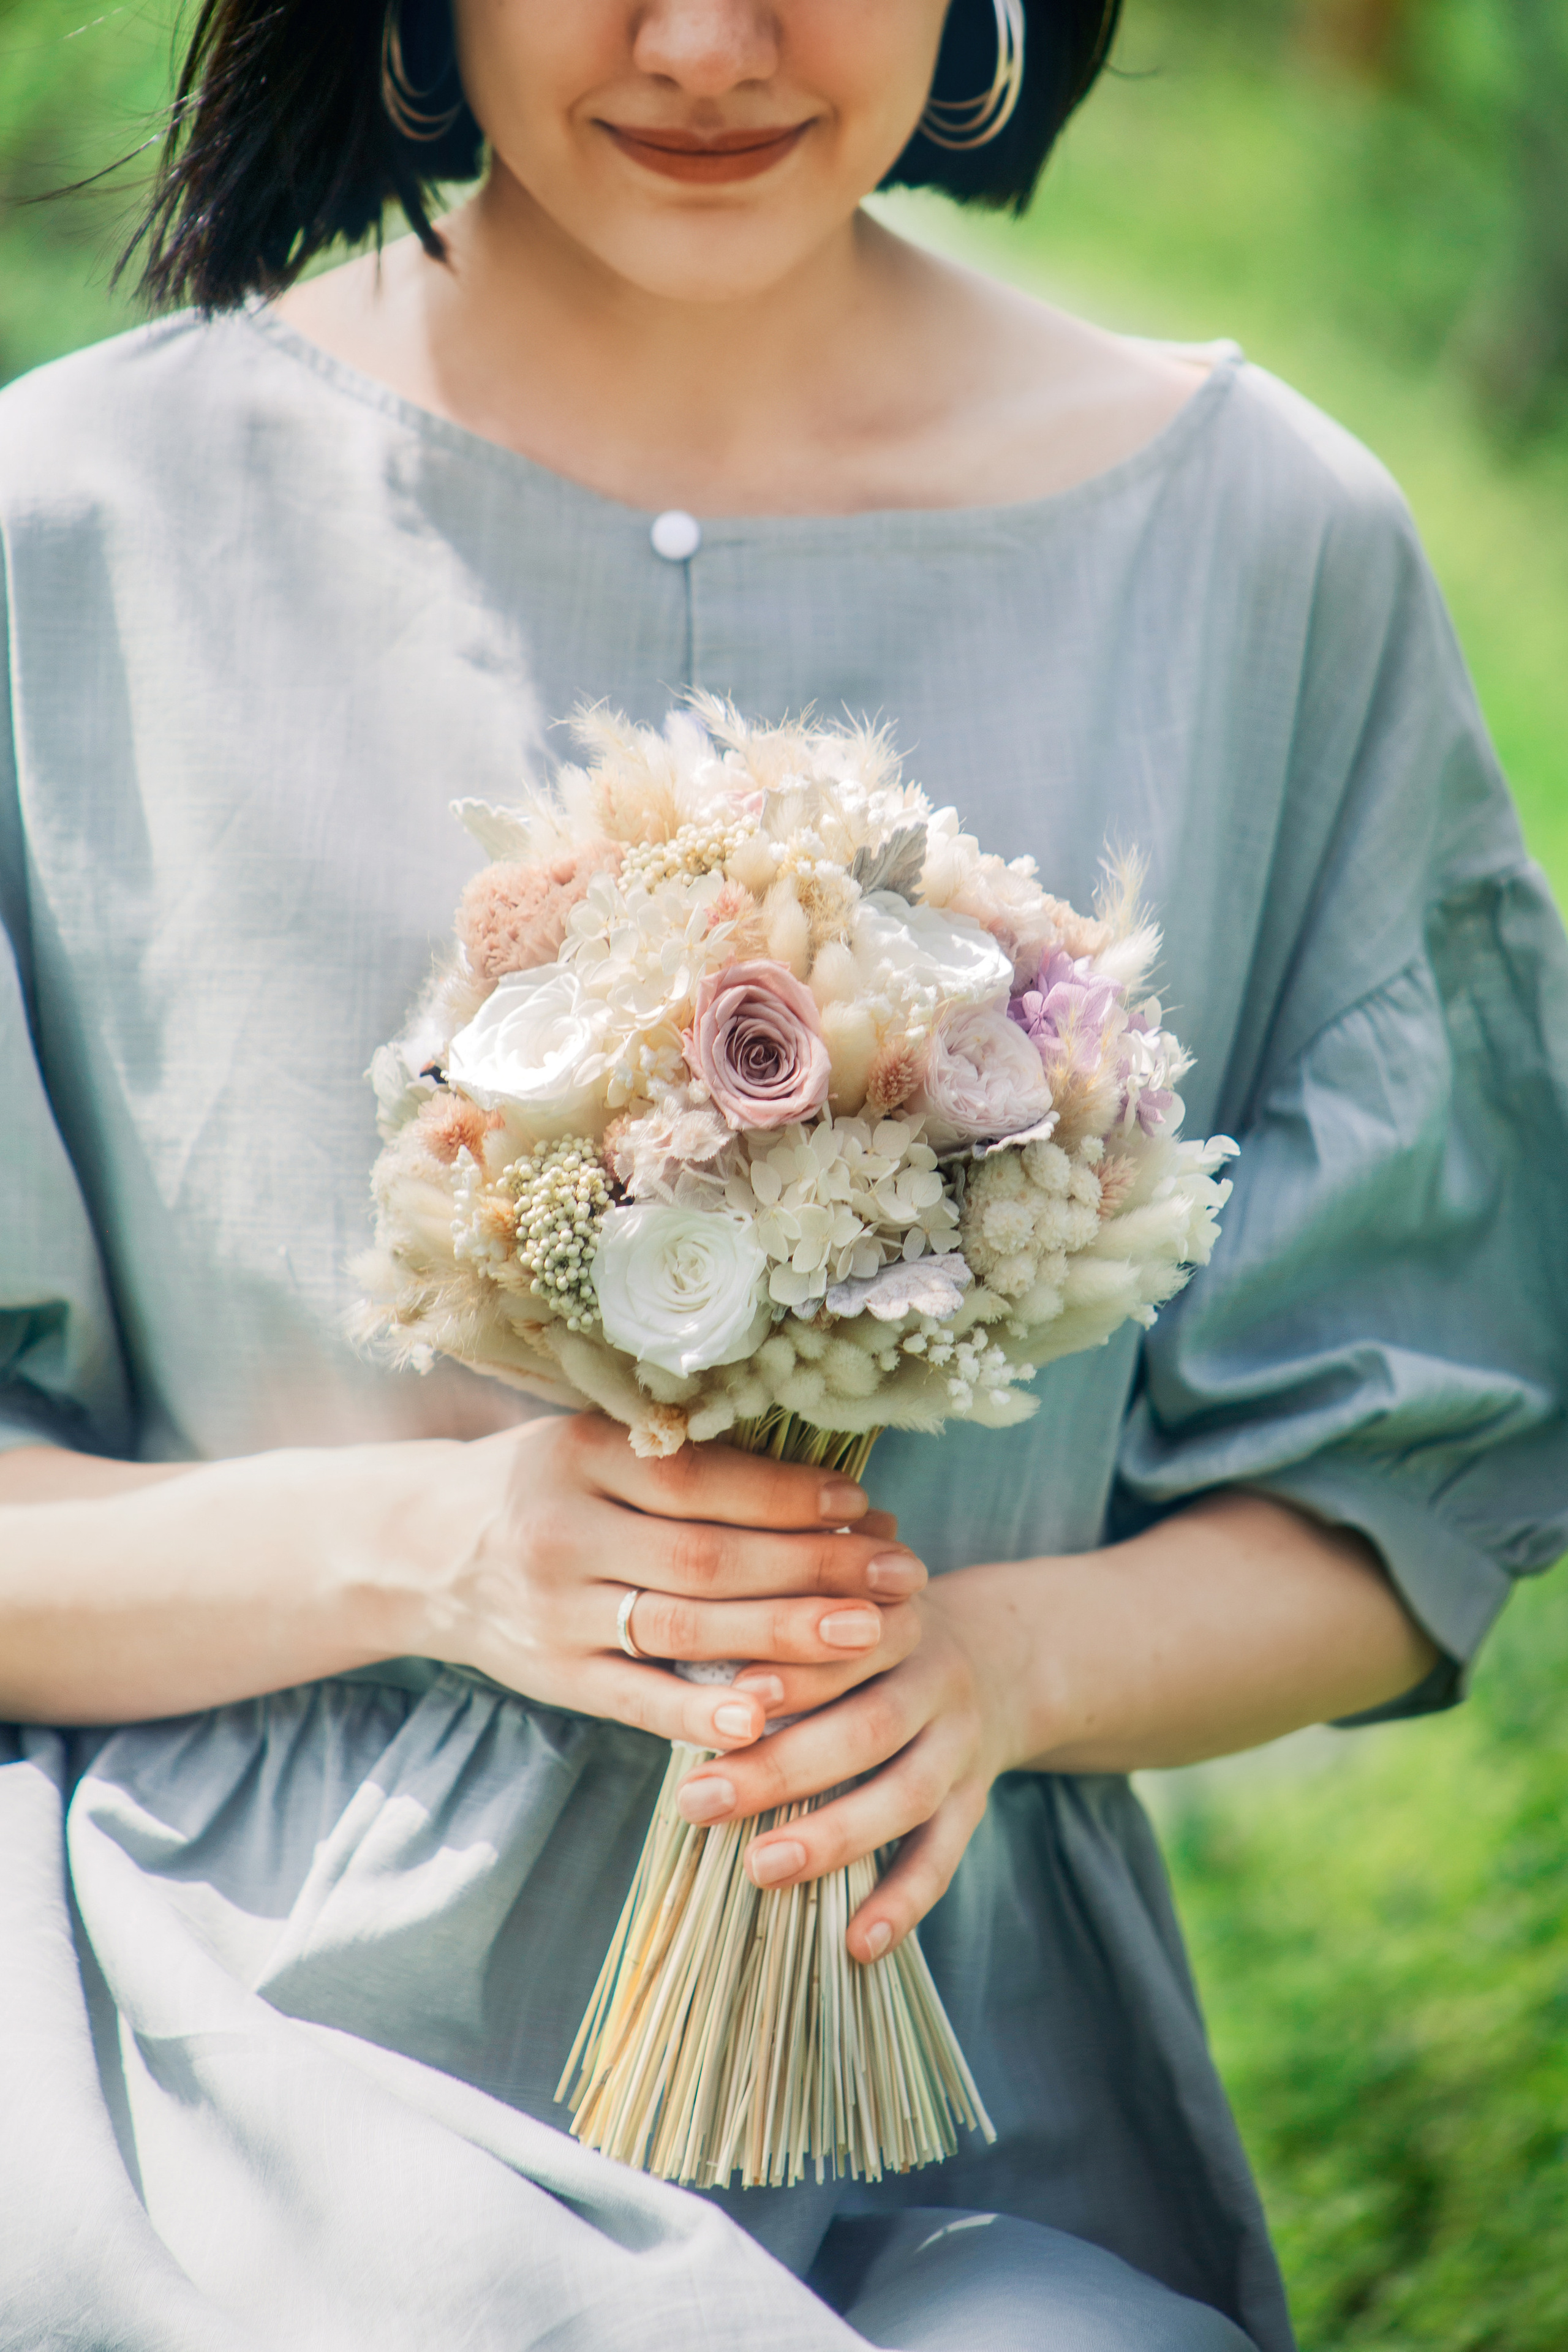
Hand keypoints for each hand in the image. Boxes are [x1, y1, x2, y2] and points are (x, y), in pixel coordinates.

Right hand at [405, 1413, 925, 1754]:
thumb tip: (821, 1481)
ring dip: (781, 1634)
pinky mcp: (554, 1676)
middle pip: (705, 1556)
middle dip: (812, 1566)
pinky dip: (700, 1710)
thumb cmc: (538, 1487)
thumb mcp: (591, 1446)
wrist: (419, 1548)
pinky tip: (766, 1719)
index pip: (700, 1480)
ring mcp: (555, 1611)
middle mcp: (563, 1532)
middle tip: (899, 1575)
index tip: (863, 1503)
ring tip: (866, 1635)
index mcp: (579, 1457)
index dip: (787, 1494)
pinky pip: (635, 1699)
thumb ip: (682, 1461)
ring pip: (682, 1626)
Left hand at [673, 1560, 1034, 1963]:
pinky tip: (857, 1943)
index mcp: (892, 1621)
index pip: (842, 1644)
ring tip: (760, 1869)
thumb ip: (782, 1630)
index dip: (792, 1673)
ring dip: (833, 1837)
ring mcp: (960, 1744)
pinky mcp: (974, 1801)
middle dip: (781, 1768)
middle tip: (699, 1800)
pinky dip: (901, 1903)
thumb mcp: (843, 1609)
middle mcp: (934, 1680)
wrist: (1000, 1655)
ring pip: (905, 1794)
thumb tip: (681, 1682)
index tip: (731, 1696)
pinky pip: (942, 1857)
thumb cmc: (873, 1640)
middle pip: (865, 1727)